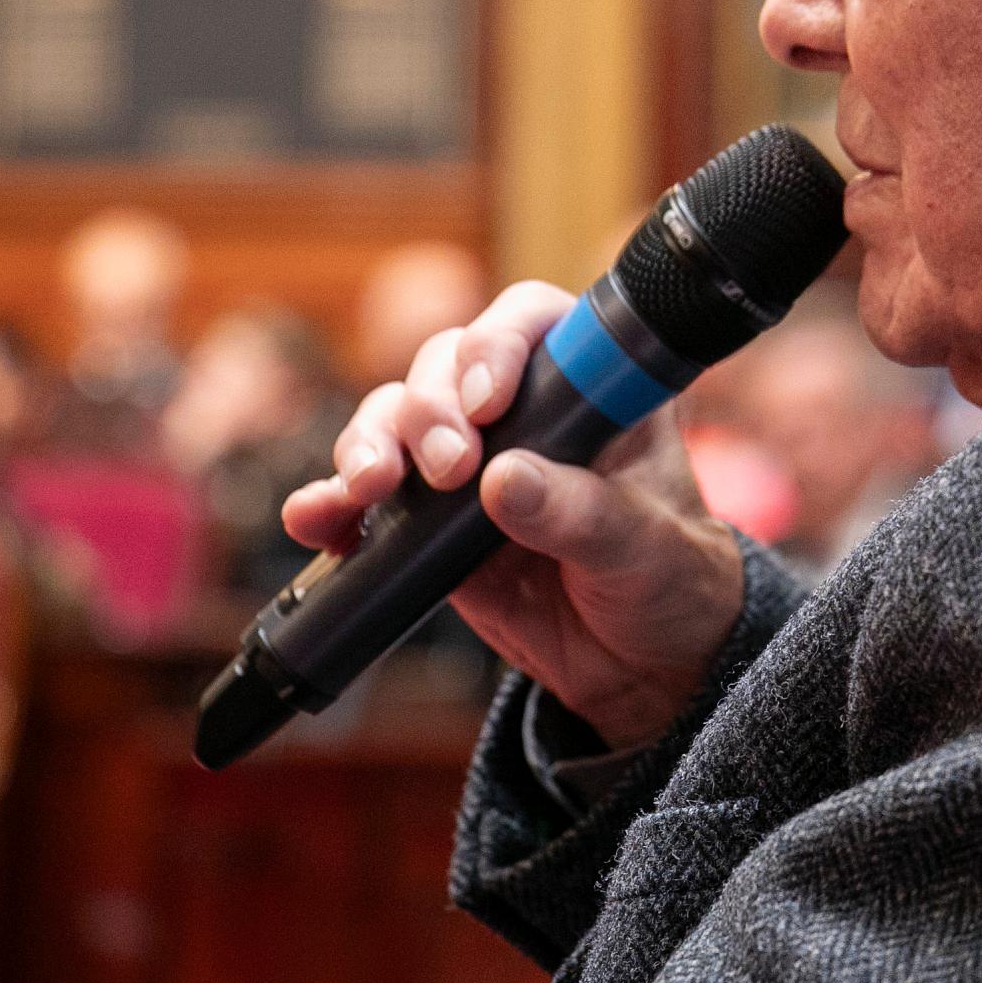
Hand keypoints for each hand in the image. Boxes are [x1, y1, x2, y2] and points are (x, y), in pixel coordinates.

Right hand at [283, 282, 746, 750]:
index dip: (498, 345)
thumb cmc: (665, 578)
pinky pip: (364, 497)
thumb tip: (503, 481)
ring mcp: (467, 461)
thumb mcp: (642, 548)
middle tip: (448, 470)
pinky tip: (316, 520)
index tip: (487, 404)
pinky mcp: (425, 520)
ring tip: (370, 490)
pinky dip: (332, 504)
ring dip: (370, 444)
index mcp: (593, 386)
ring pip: (394, 418)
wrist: (641, 660)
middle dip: (429, 409)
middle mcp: (522, 407)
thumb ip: (580, 514)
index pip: (533, 322)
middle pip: (445, 365)